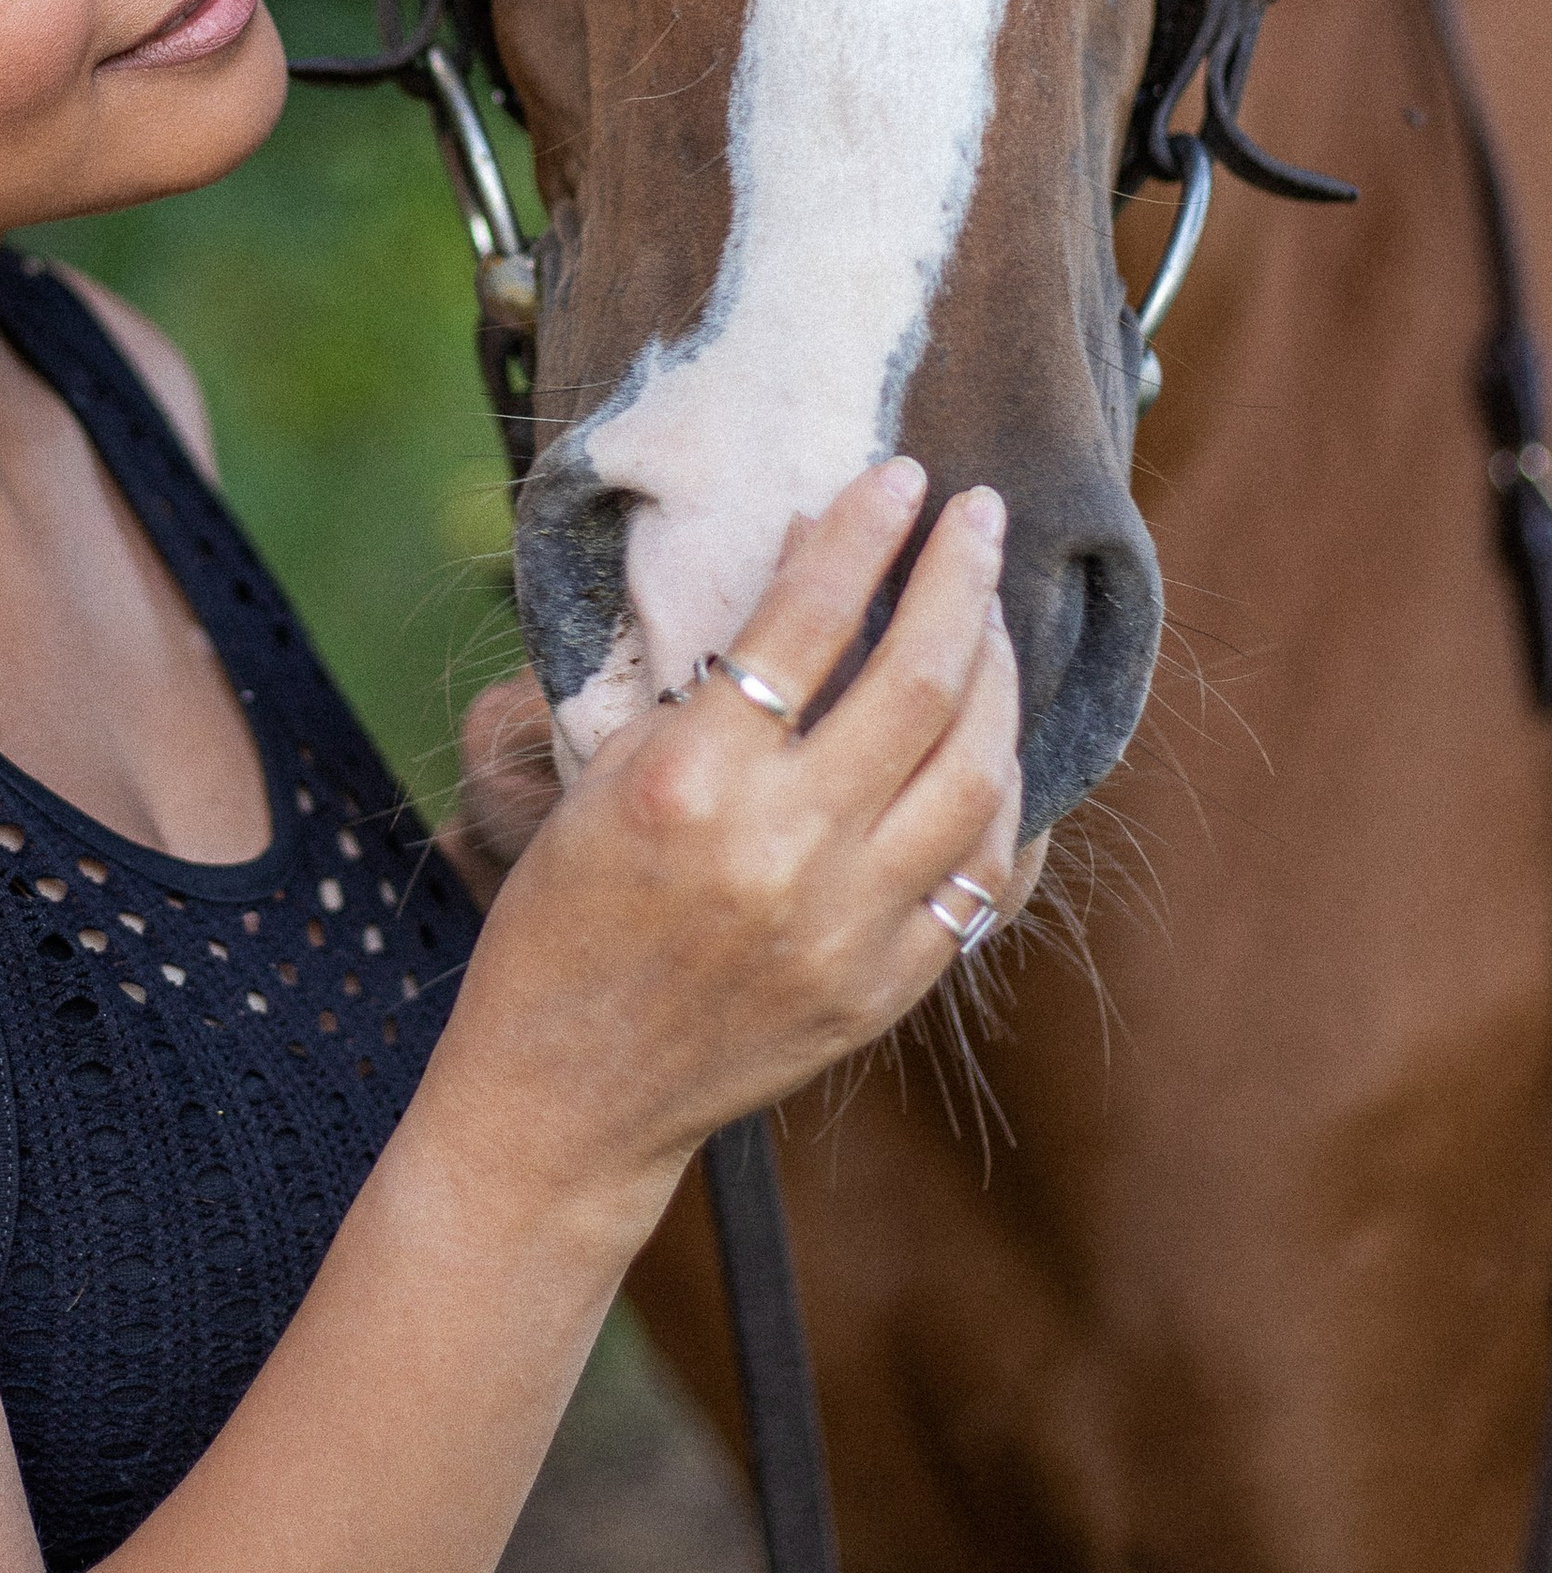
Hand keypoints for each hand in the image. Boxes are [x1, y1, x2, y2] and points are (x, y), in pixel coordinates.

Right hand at [415, 459, 1021, 1255]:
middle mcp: (779, 850)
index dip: (865, 533)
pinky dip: (1009, 798)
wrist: (565, 1096)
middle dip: (962, 577)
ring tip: (992, 620)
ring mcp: (846, 927)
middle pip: (920, 682)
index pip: (806, 620)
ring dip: (1001, 675)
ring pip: (978, 772)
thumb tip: (808, 563)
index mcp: (687, 784)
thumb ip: (707, 685)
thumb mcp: (601, 780)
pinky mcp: (885, 989)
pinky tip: (1003, 744)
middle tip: (979, 516)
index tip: (901, 476)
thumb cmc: (562, 922)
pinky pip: (989, 875)